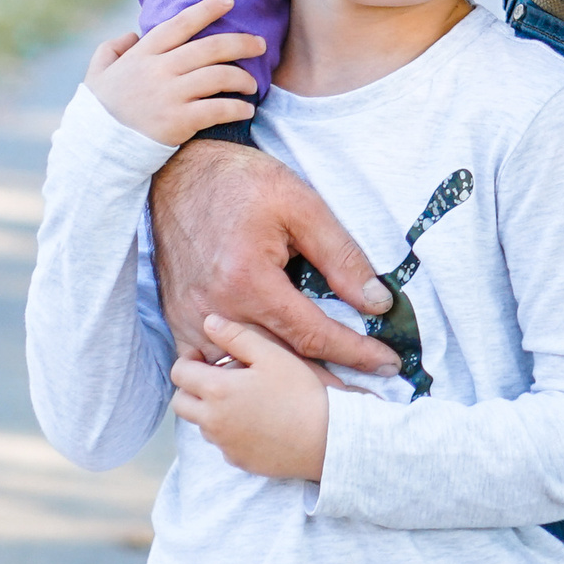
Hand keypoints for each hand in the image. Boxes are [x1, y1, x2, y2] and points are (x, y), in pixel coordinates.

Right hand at [86, 0, 264, 148]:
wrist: (96, 150)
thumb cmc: (99, 111)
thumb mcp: (96, 73)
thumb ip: (111, 48)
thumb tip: (132, 34)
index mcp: (143, 54)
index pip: (180, 24)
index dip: (207, 9)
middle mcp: (159, 70)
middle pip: (211, 48)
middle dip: (242, 42)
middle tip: (260, 44)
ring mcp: (170, 95)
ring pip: (219, 76)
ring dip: (243, 78)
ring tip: (252, 84)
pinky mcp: (179, 121)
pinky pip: (218, 109)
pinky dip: (237, 107)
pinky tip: (246, 109)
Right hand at [148, 139, 397, 376]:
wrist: (178, 172)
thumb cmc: (240, 182)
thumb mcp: (301, 205)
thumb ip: (340, 256)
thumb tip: (375, 302)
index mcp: (249, 280)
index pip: (313, 335)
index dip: (354, 354)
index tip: (387, 366)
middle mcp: (217, 309)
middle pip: (279, 364)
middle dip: (326, 381)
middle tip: (364, 392)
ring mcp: (191, 318)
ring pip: (243, 370)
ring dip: (282, 382)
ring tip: (323, 391)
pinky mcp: (176, 318)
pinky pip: (207, 363)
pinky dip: (235, 374)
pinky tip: (262, 379)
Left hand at [171, 315, 335, 482]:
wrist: (327, 438)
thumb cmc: (301, 391)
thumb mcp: (272, 354)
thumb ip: (236, 336)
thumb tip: (208, 322)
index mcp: (217, 391)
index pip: (179, 374)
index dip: (188, 360)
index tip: (205, 357)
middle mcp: (212, 422)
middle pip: (180, 404)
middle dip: (191, 388)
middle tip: (217, 377)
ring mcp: (224, 445)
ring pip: (201, 424)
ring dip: (211, 410)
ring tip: (243, 398)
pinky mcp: (237, 461)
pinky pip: (222, 443)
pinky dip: (229, 431)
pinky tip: (257, 421)